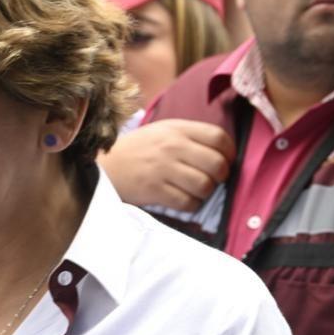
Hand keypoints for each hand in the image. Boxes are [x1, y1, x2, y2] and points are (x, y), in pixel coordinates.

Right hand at [99, 120, 234, 211]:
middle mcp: (172, 147)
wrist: (104, 165)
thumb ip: (190, 136)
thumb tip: (223, 153)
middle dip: (221, 176)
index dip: (230, 152)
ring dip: (205, 192)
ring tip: (196, 190)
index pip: (219, 137)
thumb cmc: (138, 149)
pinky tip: (184, 199)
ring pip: (205, 186)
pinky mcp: (154, 190)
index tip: (225, 160)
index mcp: (176, 129)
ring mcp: (163, 169)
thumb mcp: (162, 131)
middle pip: (217, 164)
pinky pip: (188, 203)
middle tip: (213, 179)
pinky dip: (191, 205)